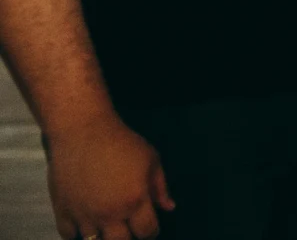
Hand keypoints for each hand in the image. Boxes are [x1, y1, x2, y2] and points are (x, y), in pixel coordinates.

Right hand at [45, 114, 172, 239]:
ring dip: (103, 236)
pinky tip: (86, 223)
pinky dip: (77, 233)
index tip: (148, 226)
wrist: (83, 131)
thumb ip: (160, 187)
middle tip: (128, 226)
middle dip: (128, 237)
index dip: (151, 232)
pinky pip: (69, 236)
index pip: (147, 232)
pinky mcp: (63, 211)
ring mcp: (84, 215)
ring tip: (108, 225)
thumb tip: (169, 208)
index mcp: (135, 200)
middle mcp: (110, 213)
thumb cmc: (122, 142)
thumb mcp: (151, 159)